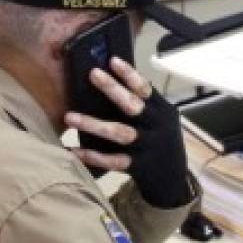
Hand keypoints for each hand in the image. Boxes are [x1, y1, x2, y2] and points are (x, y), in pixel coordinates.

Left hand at [65, 58, 191, 207]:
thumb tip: (114, 84)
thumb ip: (146, 106)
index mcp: (162, 112)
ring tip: (69, 117)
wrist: (173, 181)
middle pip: (133, 106)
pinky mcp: (138, 166)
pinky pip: (113, 161)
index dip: (130, 74)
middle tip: (93, 74)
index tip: (112, 60)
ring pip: (119, 133)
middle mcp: (157, 127)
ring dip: (93, 124)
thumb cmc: (161, 143)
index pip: (146, 89)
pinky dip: (93, 156)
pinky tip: (75, 151)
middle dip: (112, 89)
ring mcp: (147, 147)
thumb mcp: (162, 121)